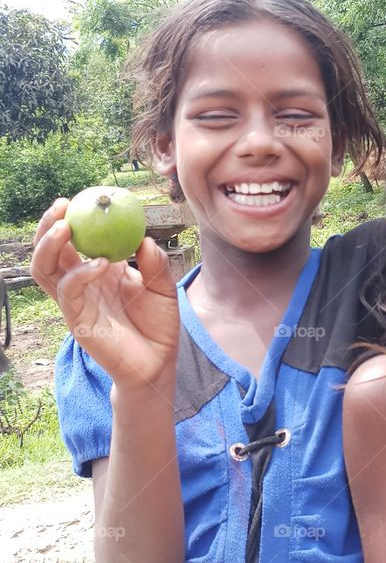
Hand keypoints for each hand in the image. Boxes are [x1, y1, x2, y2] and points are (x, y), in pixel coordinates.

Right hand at [31, 198, 179, 389]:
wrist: (159, 364)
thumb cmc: (159, 325)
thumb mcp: (164, 287)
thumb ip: (155, 263)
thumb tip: (144, 239)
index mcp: (96, 270)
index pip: (71, 241)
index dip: (68, 219)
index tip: (77, 198)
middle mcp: (80, 284)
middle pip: (48, 251)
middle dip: (48, 226)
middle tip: (62, 206)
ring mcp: (75, 302)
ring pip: (44, 270)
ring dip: (49, 245)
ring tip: (64, 227)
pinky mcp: (77, 321)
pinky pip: (69, 291)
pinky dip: (81, 273)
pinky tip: (100, 263)